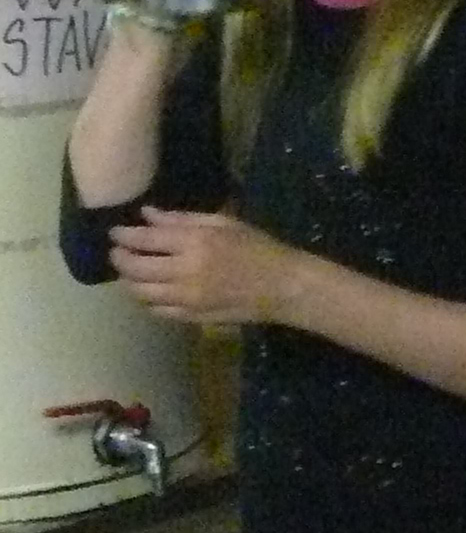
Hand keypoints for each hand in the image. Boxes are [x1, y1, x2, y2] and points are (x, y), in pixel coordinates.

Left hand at [106, 207, 295, 328]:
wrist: (282, 287)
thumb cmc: (258, 248)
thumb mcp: (224, 224)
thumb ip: (182, 220)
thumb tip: (147, 215)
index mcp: (195, 243)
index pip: (144, 240)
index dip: (123, 235)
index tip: (115, 232)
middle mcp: (185, 272)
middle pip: (135, 268)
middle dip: (120, 259)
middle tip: (117, 252)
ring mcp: (186, 299)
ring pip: (140, 293)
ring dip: (129, 281)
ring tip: (130, 272)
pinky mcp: (191, 317)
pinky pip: (156, 310)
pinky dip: (147, 300)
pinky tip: (149, 291)